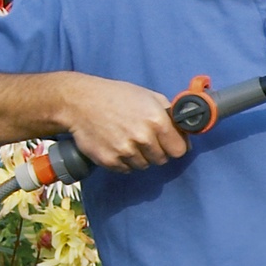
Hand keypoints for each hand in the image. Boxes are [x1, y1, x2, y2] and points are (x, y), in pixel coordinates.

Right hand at [57, 74, 186, 171]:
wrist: (79, 102)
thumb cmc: (116, 96)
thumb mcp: (149, 96)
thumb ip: (170, 115)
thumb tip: (186, 132)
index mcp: (157, 121)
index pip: (180, 150)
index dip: (175, 146)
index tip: (169, 143)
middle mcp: (143, 138)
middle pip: (162, 160)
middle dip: (156, 151)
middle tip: (142, 138)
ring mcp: (125, 151)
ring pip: (144, 165)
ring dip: (139, 156)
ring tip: (127, 139)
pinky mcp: (110, 160)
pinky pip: (126, 169)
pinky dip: (123, 161)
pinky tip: (115, 144)